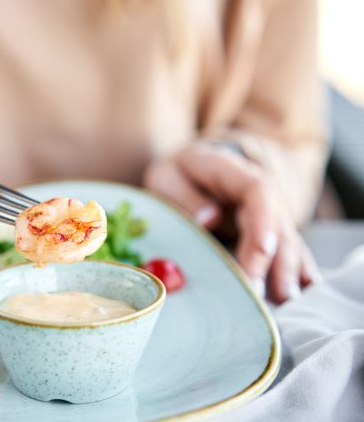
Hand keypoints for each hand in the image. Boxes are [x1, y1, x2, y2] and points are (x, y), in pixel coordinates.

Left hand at [144, 143, 320, 302]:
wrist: (193, 170)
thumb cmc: (177, 176)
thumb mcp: (167, 178)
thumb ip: (186, 197)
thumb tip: (209, 218)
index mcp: (233, 171)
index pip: (258, 191)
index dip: (263, 220)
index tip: (262, 250)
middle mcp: (260, 192)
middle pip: (278, 222)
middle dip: (274, 259)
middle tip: (260, 291)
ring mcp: (269, 212)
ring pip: (288, 240)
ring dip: (288, 270)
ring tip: (286, 300)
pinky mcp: (271, 231)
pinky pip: (289, 250)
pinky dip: (297, 271)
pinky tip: (304, 292)